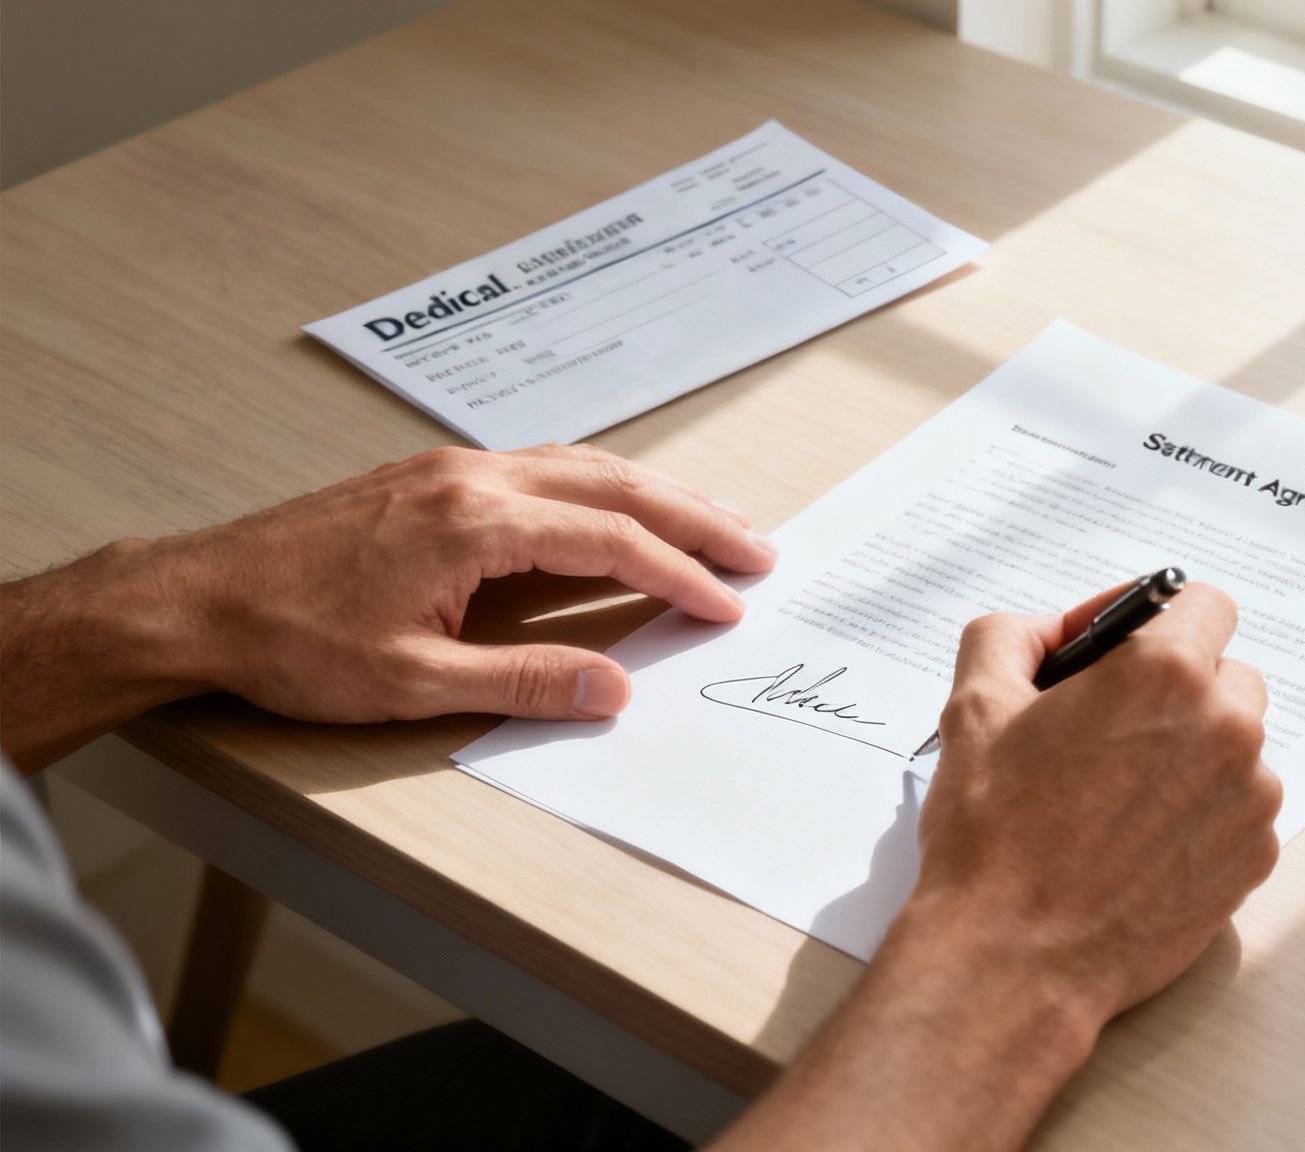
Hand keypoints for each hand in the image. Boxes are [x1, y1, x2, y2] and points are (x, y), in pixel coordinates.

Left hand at [0, 444, 776, 768]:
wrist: (196, 597)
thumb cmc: (291, 640)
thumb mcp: (413, 680)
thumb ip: (524, 679)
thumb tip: (612, 687)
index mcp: (475, 522)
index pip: (610, 542)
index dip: (679, 576)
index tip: (728, 606)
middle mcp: (472, 477)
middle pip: (614, 487)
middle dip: (695, 519)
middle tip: (758, 550)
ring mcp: (451, 469)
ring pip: (583, 467)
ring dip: (655, 496)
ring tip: (712, 525)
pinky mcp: (432, 477)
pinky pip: (544, 468)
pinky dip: (603, 488)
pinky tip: (619, 508)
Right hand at [709, 584, 1279, 1151]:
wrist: (1014, 959)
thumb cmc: (993, 836)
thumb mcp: (974, 705)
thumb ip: (1014, 636)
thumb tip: (1054, 631)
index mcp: (1165, 673)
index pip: (1206, 604)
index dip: (1159, 619)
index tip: (1123, 650)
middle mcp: (1226, 728)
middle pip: (1227, 675)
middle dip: (1176, 689)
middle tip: (1111, 728)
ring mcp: (1249, 799)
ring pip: (1236, 746)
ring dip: (1192, 753)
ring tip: (1120, 794)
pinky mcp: (1253, 859)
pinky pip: (1240, 810)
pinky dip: (1201, 814)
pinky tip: (1139, 840)